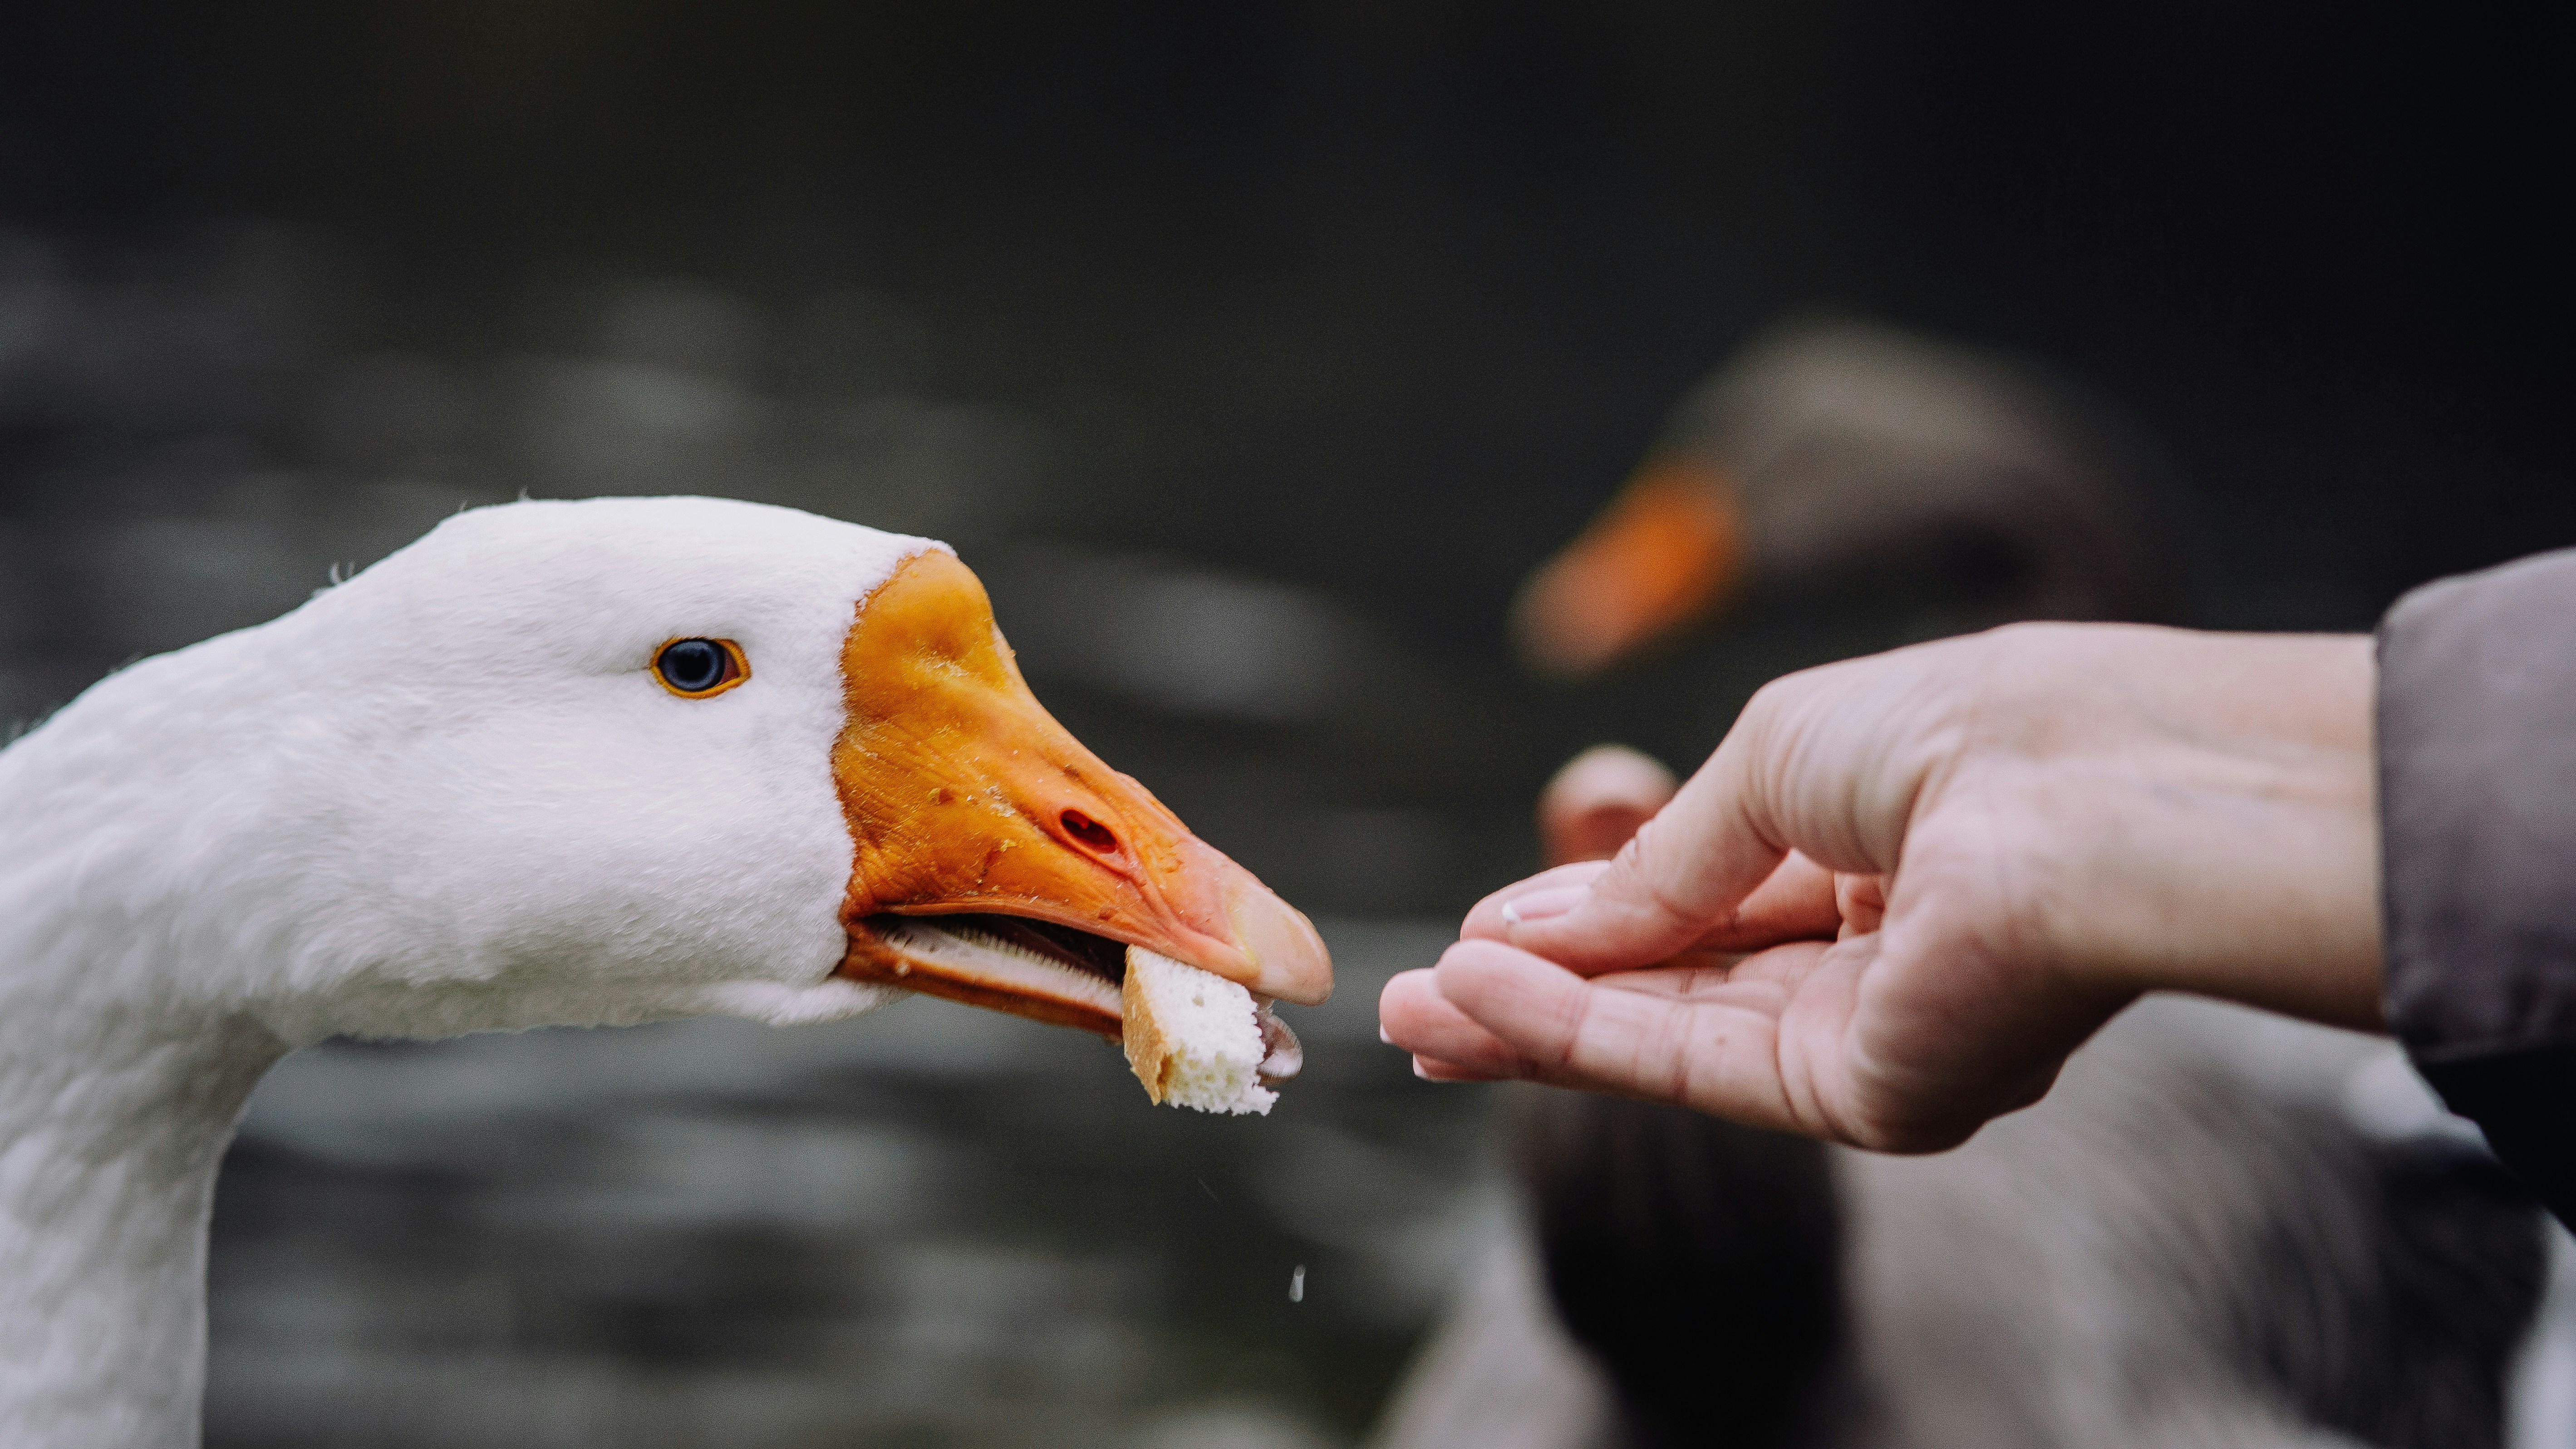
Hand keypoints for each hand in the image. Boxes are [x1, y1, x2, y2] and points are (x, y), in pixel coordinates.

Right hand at [1380, 624, 2382, 1151]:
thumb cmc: (1955, 731)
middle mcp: (1881, 961)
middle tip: (1415, 1005)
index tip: (1483, 935)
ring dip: (1530, 1027)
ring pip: (1668, 1040)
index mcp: (1882, 857)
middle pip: (1673, 992)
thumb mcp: (1768, 758)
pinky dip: (1576, 1035)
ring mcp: (1877, 1037)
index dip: (1588, 925)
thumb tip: (1537, 924)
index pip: (1707, 907)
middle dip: (1536, 997)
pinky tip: (1483, 1000)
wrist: (2085, 785)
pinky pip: (1693, 1064)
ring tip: (1412, 1014)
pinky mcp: (1872, 1096)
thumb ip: (1661, 860)